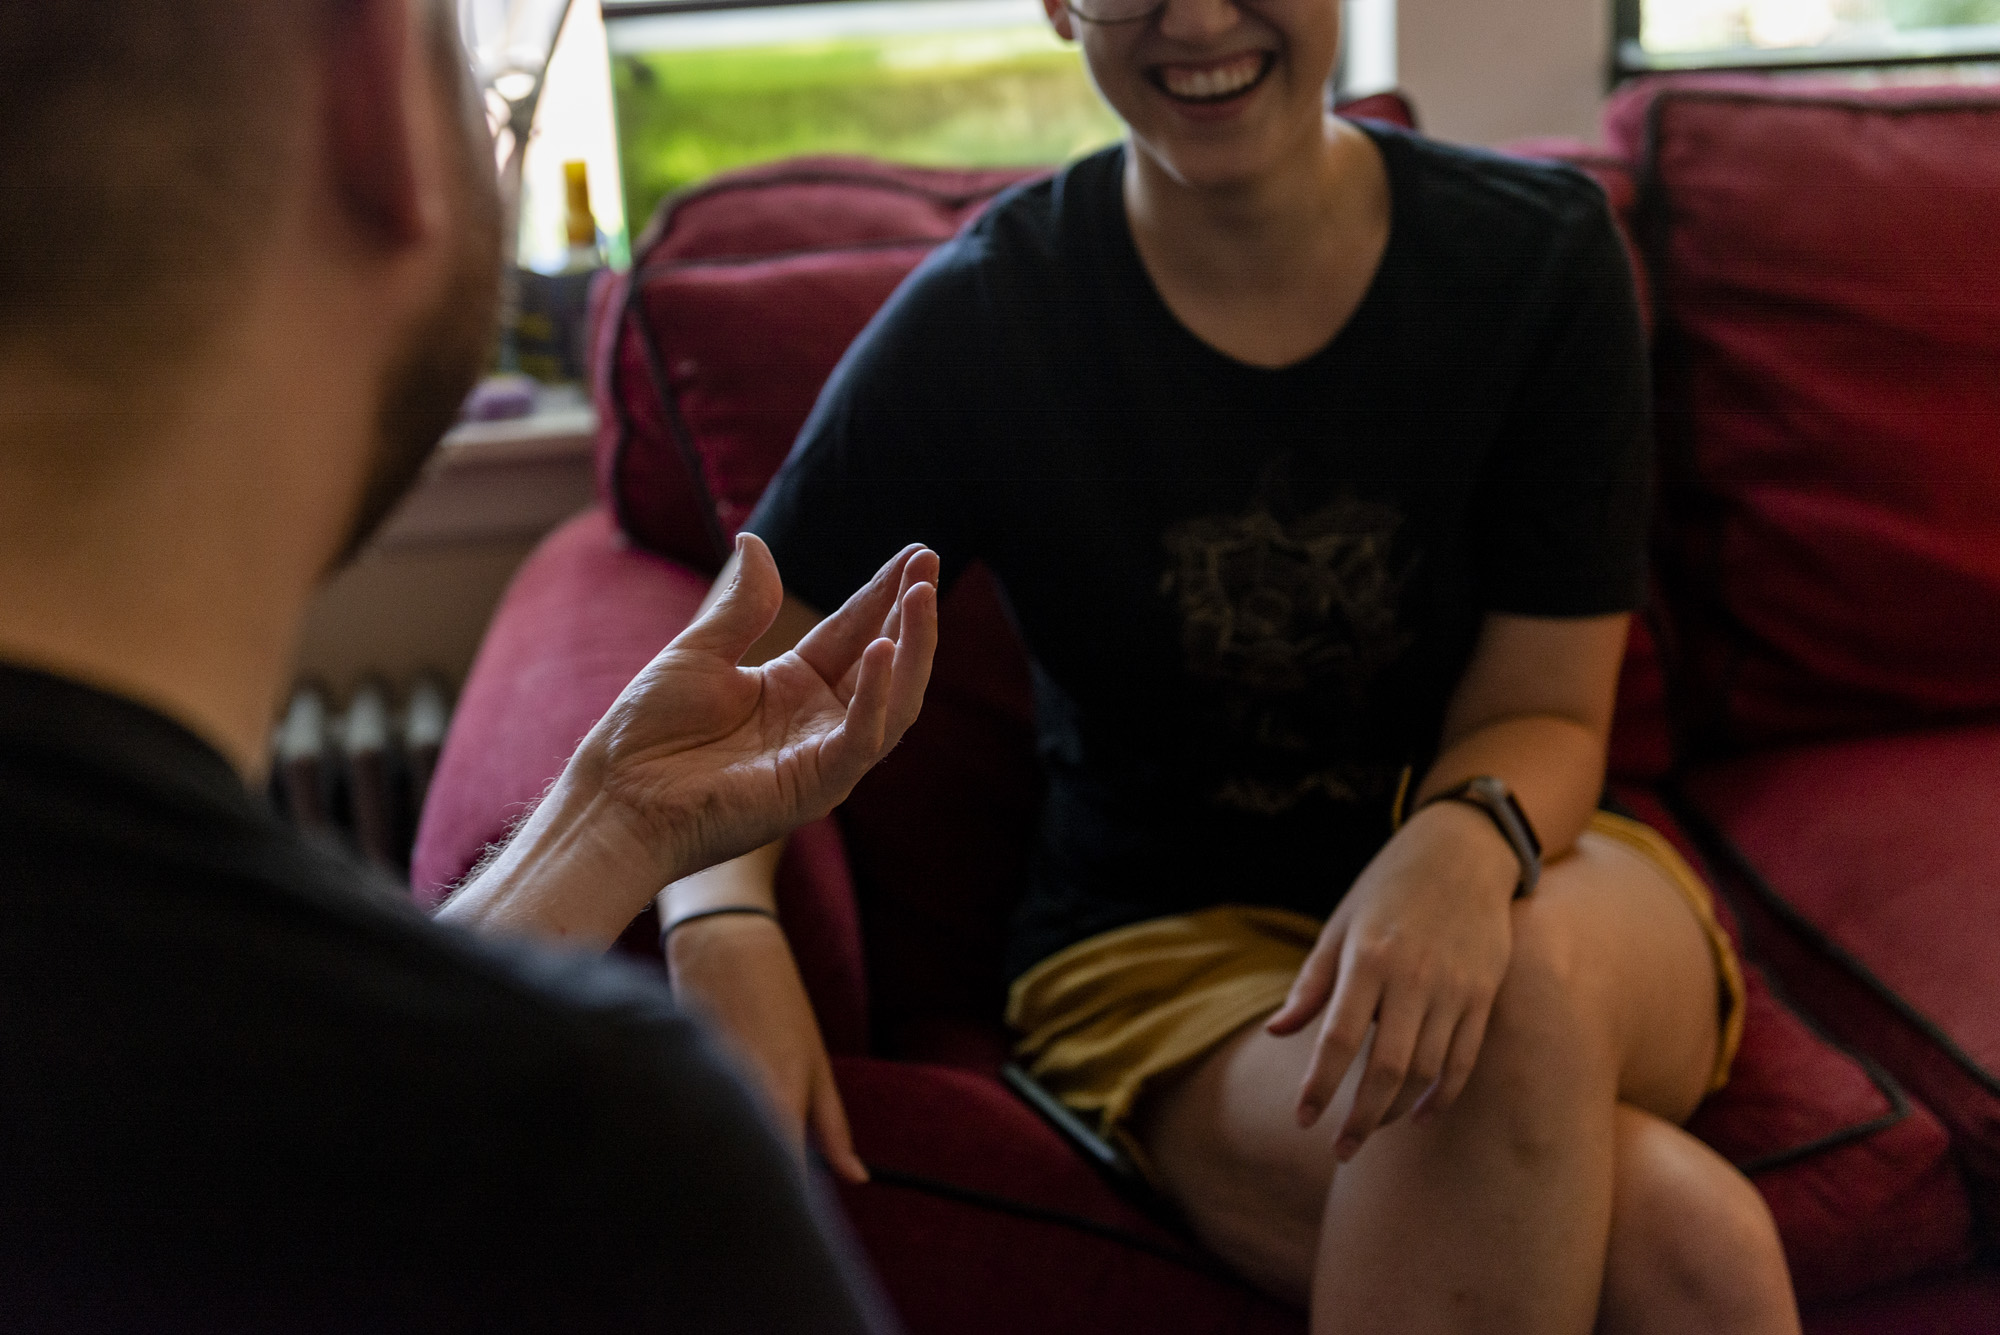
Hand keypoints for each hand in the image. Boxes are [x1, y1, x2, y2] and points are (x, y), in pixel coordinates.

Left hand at [587, 534, 938, 884]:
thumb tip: (754, 540)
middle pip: (884, 661)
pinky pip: (861, 739)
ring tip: (923, 595)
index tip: (916, 553)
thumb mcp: (700, 652)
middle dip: (911, 613)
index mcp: (793, 687)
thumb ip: (742, 605)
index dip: (885, 594)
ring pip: (893, 701)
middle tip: (930, 563)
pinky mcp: (815, 786)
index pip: (855, 632)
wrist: (616, 796)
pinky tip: (884, 649)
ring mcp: (821, 756)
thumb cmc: (648, 733)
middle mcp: (818, 721)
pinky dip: (878, 696)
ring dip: (913, 648)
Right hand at [666, 911, 867, 1183]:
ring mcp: (703, 1085)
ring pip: (711, 1146)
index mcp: (780, 1099)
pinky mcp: (675, 1073)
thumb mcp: (816, 1063)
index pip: (784, 1176)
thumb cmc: (780, 1002)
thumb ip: (833, 1128)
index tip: (791, 1226)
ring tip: (722, 1155)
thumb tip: (859, 1178)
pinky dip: (695, 1126)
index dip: (788, 1207)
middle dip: (750, 1189)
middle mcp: (739, 1098)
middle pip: (743, 1167)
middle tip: (754, 1197)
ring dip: (720, 1157)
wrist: (725, 942)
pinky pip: (687, 1118)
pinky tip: (697, 1118)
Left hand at [1265, 801, 1518, 1160]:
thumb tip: (1277, 1033)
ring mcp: (1455, 988)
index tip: (1303, 1120)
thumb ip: (1312, 984)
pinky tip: (1420, 1116)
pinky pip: (1464, 1059)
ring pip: (1427, 1072)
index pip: (1338, 1039)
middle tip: (1339, 1149)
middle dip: (1360, 1119)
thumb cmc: (1388, 890)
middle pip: (1387, 1069)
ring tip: (1370, 1130)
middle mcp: (1414, 978)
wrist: (1463, 853)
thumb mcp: (1340, 925)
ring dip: (1396, 1112)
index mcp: (1369, 959)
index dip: (1319, 1086)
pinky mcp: (1484, 995)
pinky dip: (1442, 1096)